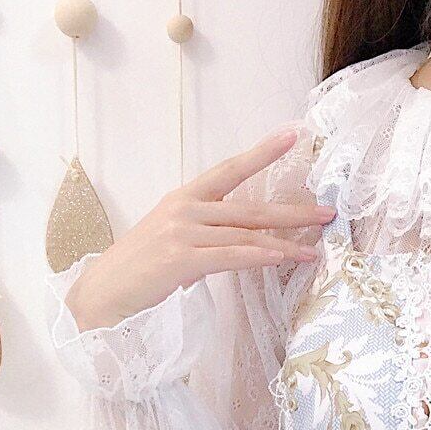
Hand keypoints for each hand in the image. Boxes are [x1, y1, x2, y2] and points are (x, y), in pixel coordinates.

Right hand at [64, 128, 334, 330]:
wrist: (103, 294)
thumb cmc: (140, 270)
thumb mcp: (174, 238)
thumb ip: (206, 231)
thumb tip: (243, 238)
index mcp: (184, 198)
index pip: (230, 170)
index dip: (262, 152)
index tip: (293, 135)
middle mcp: (185, 208)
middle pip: (250, 207)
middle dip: (292, 211)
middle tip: (327, 212)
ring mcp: (182, 232)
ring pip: (245, 234)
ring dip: (285, 243)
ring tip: (314, 249)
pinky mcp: (181, 259)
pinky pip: (230, 256)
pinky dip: (258, 256)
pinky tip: (281, 257)